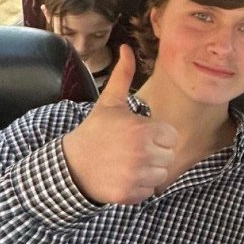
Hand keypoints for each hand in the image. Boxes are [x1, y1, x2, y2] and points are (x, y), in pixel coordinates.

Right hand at [61, 46, 178, 205]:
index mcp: (142, 131)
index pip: (171, 136)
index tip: (140, 134)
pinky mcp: (130, 195)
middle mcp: (142, 154)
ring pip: (161, 175)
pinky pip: (149, 192)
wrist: (72, 165)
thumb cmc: (96, 131)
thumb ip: (123, 76)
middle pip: (168, 156)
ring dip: (149, 171)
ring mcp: (136, 176)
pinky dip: (139, 188)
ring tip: (128, 163)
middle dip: (155, 153)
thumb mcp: (110, 102)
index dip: (157, 135)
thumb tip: (127, 48)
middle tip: (132, 149)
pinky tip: (124, 177)